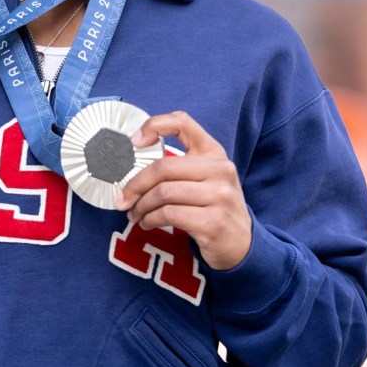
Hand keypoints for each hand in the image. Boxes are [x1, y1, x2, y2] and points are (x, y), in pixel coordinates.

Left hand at [116, 111, 251, 270]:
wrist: (242, 243)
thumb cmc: (213, 206)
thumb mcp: (205, 177)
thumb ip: (178, 165)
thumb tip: (133, 165)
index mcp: (214, 153)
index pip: (182, 122)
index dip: (155, 125)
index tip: (135, 142)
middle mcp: (220, 170)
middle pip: (163, 168)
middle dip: (136, 185)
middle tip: (123, 199)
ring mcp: (219, 196)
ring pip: (163, 193)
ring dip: (141, 206)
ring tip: (136, 214)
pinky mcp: (213, 222)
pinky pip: (169, 215)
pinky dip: (150, 219)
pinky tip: (148, 223)